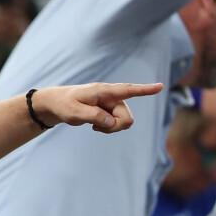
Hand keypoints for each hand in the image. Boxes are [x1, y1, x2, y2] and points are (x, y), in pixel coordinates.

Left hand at [33, 82, 163, 132]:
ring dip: (111, 128)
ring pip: (124, 122)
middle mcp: (111, 97)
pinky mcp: (110, 111)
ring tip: (94, 126)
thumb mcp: (74, 112)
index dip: (144, 90)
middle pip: (127, 117)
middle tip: (96, 128)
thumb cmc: (63, 105)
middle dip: (115, 127)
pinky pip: (117, 124)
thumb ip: (93, 116)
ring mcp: (112, 104)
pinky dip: (108, 128)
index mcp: (103, 91)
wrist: (56, 104)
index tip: (160, 86)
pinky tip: (96, 126)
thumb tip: (111, 122)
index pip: (127, 90)